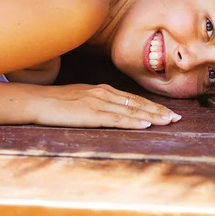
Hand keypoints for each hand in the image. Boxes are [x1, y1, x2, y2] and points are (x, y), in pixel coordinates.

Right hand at [30, 84, 181, 128]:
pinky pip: (116, 118)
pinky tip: (146, 125)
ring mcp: (99, 102)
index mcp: (103, 90)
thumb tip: (112, 111)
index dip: (152, 106)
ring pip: (132, 110)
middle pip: (138, 103)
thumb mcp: (82, 99)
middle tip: (177, 118)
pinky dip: (133, 122)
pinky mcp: (91, 113)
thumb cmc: (56, 102)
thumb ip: (98, 103)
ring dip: (152, 117)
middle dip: (159, 111)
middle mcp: (105, 93)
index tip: (168, 112)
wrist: (37, 101)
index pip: (134, 99)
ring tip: (168, 122)